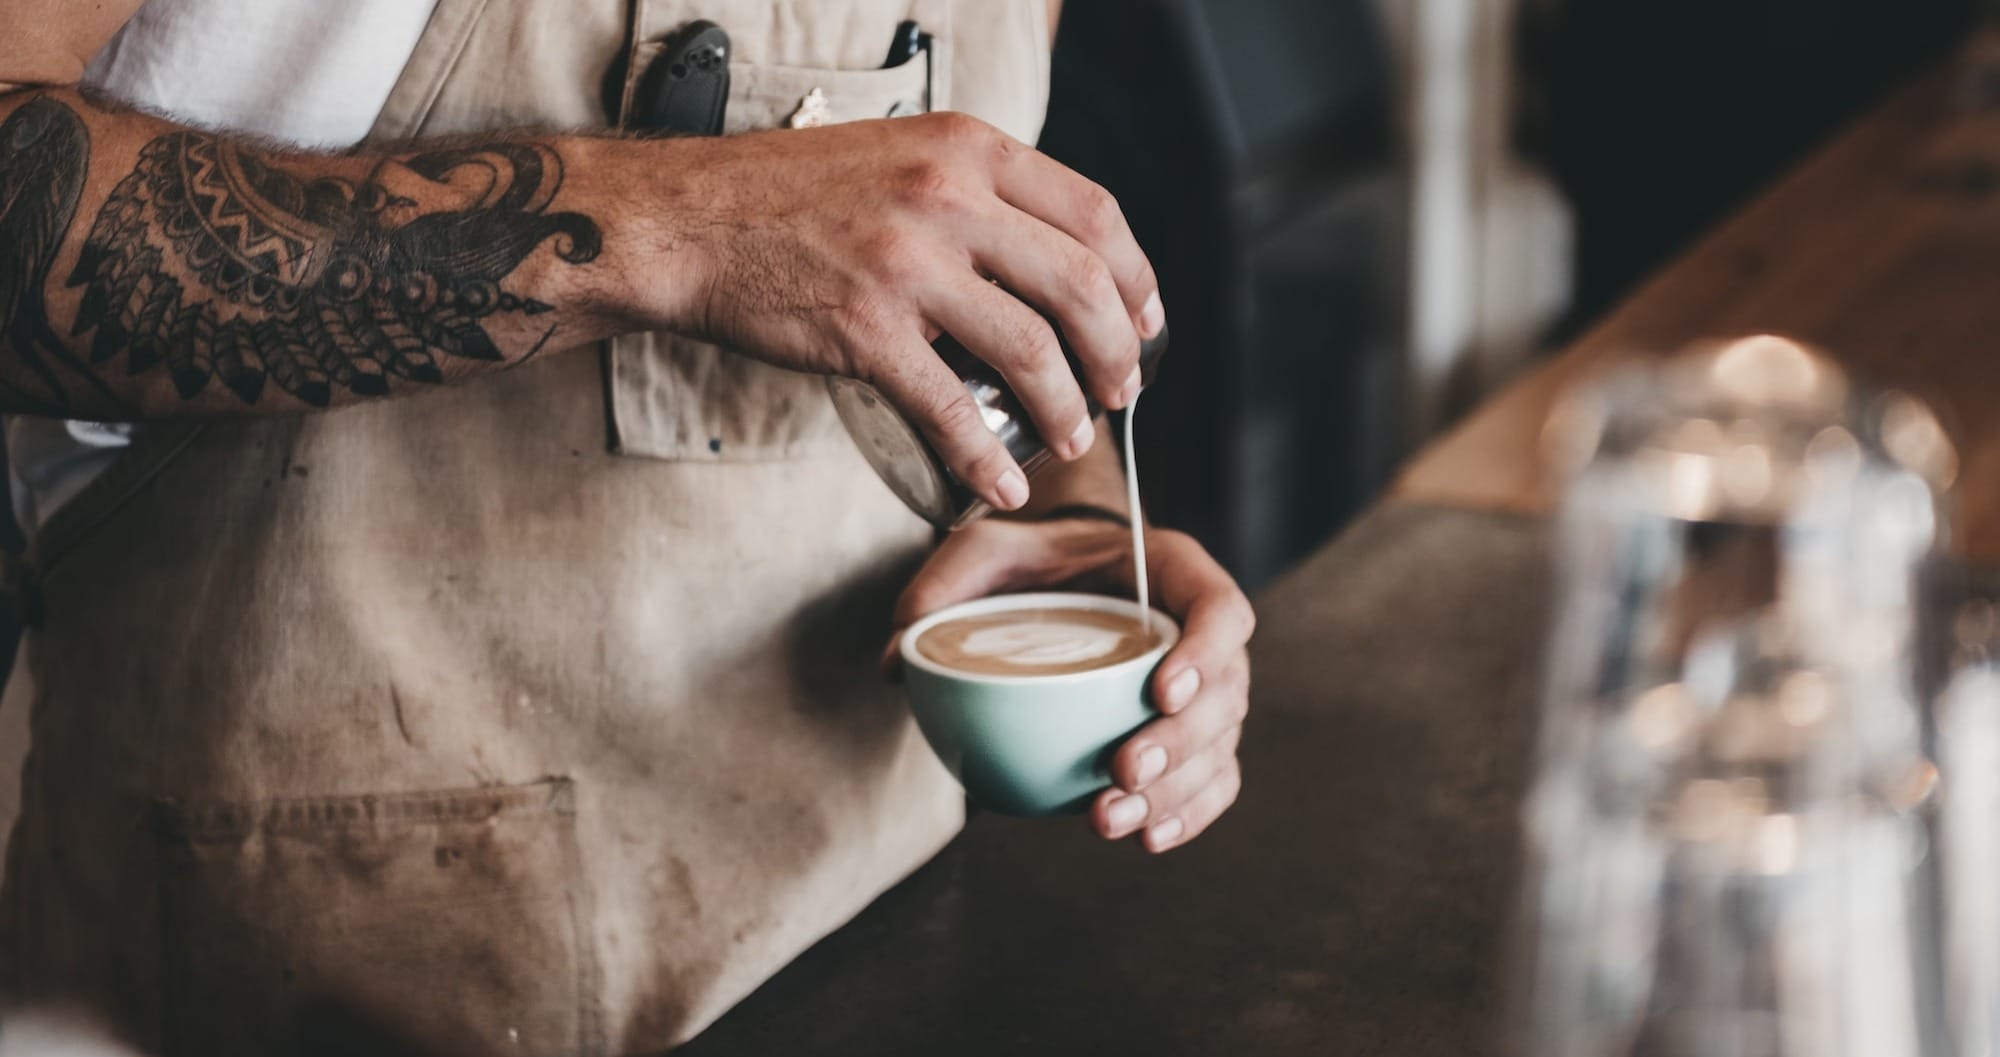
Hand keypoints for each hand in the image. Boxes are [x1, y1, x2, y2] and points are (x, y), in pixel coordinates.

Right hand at [637, 114, 1164, 510]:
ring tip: (1071, 438)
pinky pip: (950, 408)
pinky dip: (987, 457)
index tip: (1146, 322)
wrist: (687, 222)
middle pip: (1080, 284)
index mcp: (968, 149)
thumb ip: (974, 193)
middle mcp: (947, 197)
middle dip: (1118, 352)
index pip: (1094, 213)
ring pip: (1031, 349)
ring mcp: (907, 263)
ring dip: (1066, 408)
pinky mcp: (865, 328)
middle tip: (1121, 392)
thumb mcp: (901, 155)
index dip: (1137, 278)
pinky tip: (1002, 483)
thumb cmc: (788, 197)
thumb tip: (1048, 259)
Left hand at [891, 518, 1253, 851]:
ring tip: (1109, 819)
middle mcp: (1202, 635)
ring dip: (1174, 792)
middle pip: (1225, 695)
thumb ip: (942, 587)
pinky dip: (1188, 815)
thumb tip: (898, 659)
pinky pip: (1212, 782)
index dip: (1205, 653)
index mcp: (1174, 573)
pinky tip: (1147, 839)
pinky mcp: (1191, 738)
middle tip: (1122, 771)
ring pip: (1218, 748)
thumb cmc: (1034, 560)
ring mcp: (1204, 692)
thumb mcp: (985, 550)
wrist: (1063, 580)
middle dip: (1180, 743)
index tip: (1160, 691)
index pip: (1221, 609)